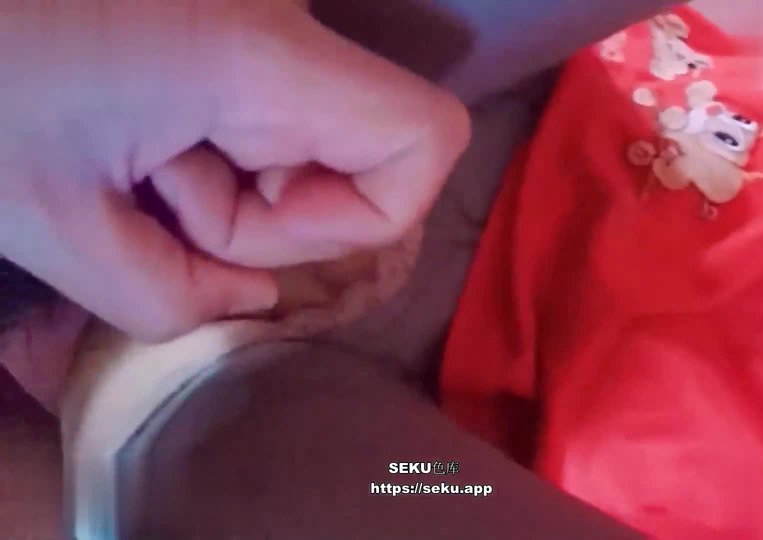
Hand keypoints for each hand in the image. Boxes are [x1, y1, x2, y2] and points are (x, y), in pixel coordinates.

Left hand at [0, 0, 469, 342]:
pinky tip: (140, 149)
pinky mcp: (227, 25)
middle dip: (283, 214)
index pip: (426, 139)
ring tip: (136, 174)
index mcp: (259, 61)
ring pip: (315, 137)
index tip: (260, 236)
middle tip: (173, 212)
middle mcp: (281, 25)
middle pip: (371, 148)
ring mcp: (256, 19)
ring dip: (238, 188)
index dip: (371, 217)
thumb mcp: (53, 224)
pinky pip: (271, 113)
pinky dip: (219, 157)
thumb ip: (174, 295)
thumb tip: (251, 296)